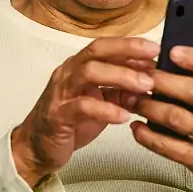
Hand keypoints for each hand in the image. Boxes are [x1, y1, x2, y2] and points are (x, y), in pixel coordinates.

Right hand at [12, 37, 159, 186]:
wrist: (37, 146)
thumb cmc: (69, 121)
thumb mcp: (101, 101)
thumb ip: (120, 88)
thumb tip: (150, 77)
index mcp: (78, 67)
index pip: (104, 46)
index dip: (129, 45)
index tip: (155, 48)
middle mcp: (68, 74)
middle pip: (96, 52)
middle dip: (126, 52)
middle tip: (153, 62)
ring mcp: (61, 93)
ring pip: (88, 73)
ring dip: (120, 77)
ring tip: (144, 86)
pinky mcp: (57, 115)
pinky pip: (81, 107)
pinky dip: (105, 110)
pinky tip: (123, 116)